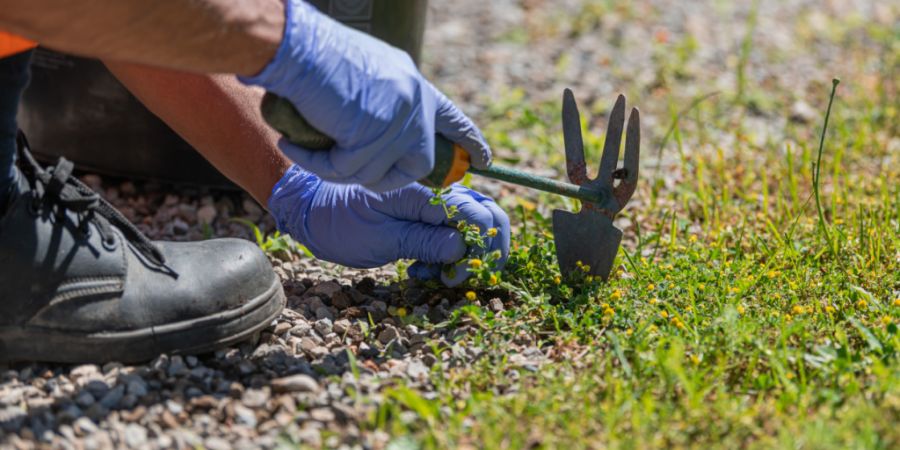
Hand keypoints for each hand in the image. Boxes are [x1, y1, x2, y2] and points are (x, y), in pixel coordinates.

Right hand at [240, 0, 490, 191]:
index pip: (452, 119)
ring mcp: (396, 122)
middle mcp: (414, 104)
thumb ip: (387, 102)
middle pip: (418, 163)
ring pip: (374, 174)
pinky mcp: (371, 138)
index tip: (484, 160)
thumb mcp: (370, 74)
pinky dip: (315, 163)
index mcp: (415, 86)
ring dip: (337, 167)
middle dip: (389, 179)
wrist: (299, 47)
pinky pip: (344, 171)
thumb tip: (385, 134)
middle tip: (355, 171)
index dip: (469, 141)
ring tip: (309, 148)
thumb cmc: (320, 54)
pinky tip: (294, 145)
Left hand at [267, 165, 508, 285]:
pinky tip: (425, 267)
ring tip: (435, 274)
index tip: (455, 278)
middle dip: (483, 252)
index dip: (479, 249)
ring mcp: (436, 197)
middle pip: (488, 214)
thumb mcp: (379, 239)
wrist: (314, 209)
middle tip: (454, 279)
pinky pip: (458, 226)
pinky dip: (452, 250)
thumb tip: (461, 248)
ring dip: (467, 253)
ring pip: (478, 222)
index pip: (476, 214)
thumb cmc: (340, 224)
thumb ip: (422, 241)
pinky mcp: (430, 208)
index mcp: (424, 191)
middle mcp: (437, 188)